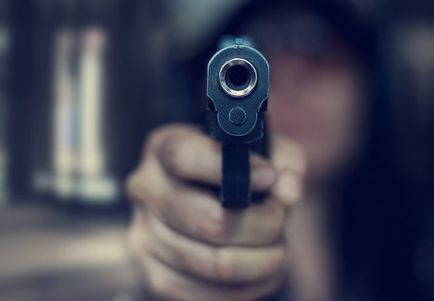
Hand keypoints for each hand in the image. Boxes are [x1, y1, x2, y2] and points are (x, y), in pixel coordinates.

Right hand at [126, 124, 305, 300]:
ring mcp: (145, 238)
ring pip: (217, 264)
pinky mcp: (155, 278)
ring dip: (264, 259)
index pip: (181, 156)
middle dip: (264, 224)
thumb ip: (285, 161)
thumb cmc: (238, 172)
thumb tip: (288, 192)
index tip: (267, 177)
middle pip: (209, 220)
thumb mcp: (264, 149)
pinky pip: (212, 296)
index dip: (226, 168)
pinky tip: (260, 267)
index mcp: (162, 149)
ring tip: (276, 245)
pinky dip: (250, 286)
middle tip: (281, 218)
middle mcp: (146, 191)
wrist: (206, 205)